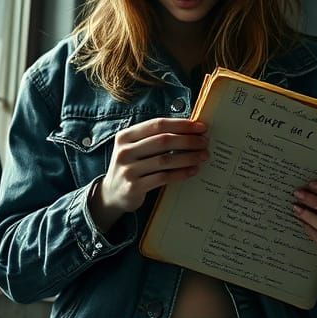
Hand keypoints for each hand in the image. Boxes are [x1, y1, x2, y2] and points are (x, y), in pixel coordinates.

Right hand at [90, 117, 208, 229]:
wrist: (112, 193)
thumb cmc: (131, 166)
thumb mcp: (135, 148)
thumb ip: (155, 138)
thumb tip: (190, 130)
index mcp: (125, 136)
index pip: (157, 124)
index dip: (181, 124)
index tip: (201, 127)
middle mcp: (124, 151)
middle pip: (163, 141)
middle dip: (188, 140)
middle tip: (205, 142)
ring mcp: (128, 170)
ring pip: (165, 160)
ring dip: (188, 157)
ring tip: (203, 156)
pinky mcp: (134, 187)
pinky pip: (163, 178)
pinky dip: (181, 173)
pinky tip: (193, 171)